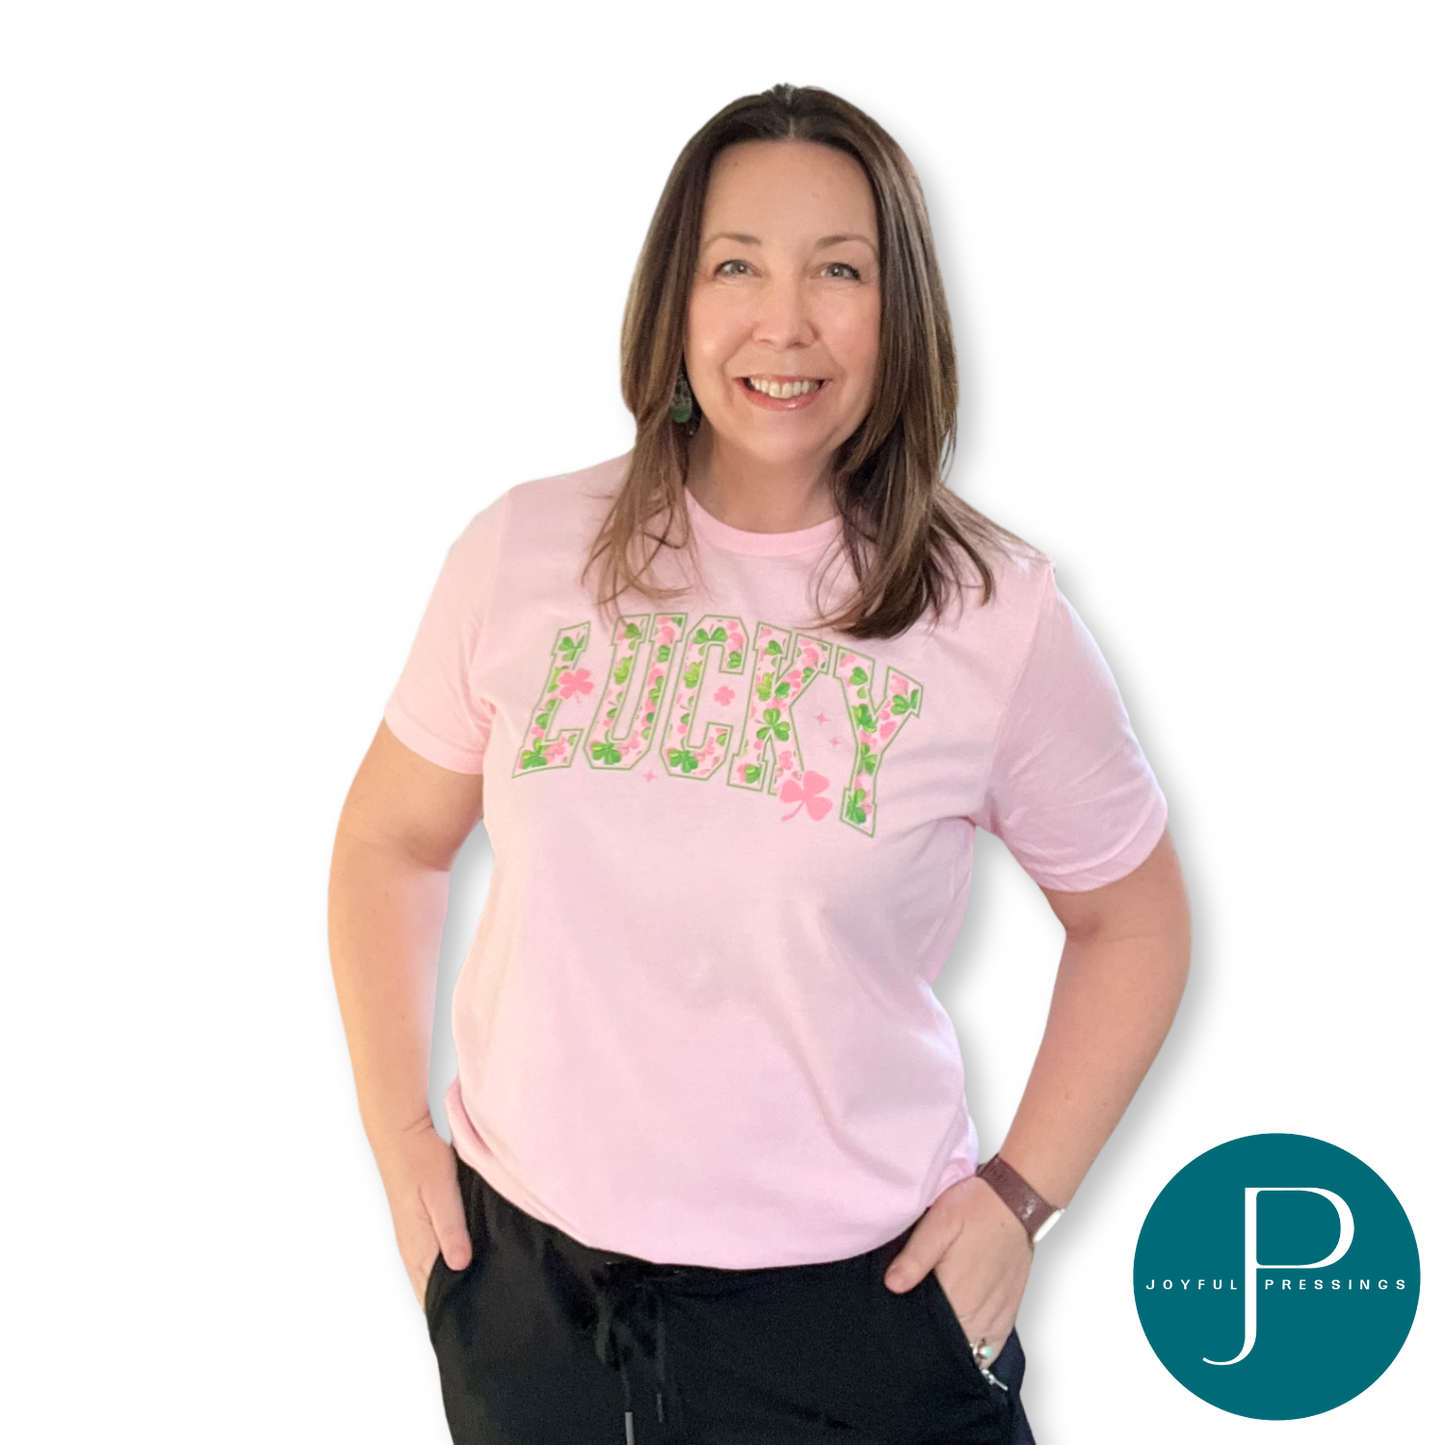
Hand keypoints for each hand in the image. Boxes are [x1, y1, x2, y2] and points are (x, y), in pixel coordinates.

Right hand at [371, 1118, 472, 1309]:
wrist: (402, 1136)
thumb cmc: (421, 1162)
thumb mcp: (442, 1196)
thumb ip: (452, 1232)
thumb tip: (462, 1266)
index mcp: (417, 1249)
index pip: (430, 1298)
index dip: (450, 1313)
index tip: (474, 1325)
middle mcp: (413, 1250)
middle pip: (433, 1291)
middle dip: (456, 1303)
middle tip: (489, 1313)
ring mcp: (416, 1239)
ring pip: (436, 1274)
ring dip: (455, 1284)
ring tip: (486, 1293)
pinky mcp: (421, 1226)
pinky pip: (437, 1256)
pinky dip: (453, 1265)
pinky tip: (473, 1262)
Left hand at [883, 1175, 1032, 1364]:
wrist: (1014, 1200)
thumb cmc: (975, 1208)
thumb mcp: (938, 1224)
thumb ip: (914, 1258)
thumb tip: (892, 1286)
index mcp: (958, 1296)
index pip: (930, 1333)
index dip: (912, 1330)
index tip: (900, 1324)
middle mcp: (979, 1314)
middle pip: (950, 1344)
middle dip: (931, 1337)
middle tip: (914, 1320)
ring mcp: (996, 1316)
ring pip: (970, 1348)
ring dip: (954, 1343)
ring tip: (936, 1327)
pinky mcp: (1009, 1311)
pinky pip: (992, 1347)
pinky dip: (978, 1348)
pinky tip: (964, 1339)